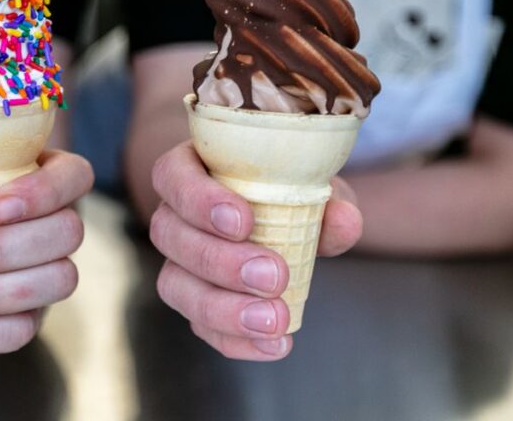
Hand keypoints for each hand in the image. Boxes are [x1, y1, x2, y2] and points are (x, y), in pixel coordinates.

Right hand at [149, 141, 361, 360]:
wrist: (286, 216)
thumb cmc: (289, 188)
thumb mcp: (311, 184)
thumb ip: (328, 200)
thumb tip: (344, 218)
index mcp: (190, 168)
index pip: (172, 176)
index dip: (198, 200)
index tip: (244, 221)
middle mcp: (173, 213)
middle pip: (168, 235)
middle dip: (219, 260)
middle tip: (273, 276)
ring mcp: (176, 259)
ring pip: (174, 285)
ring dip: (223, 308)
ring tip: (274, 319)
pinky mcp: (191, 299)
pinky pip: (200, 325)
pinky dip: (236, 340)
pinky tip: (274, 344)